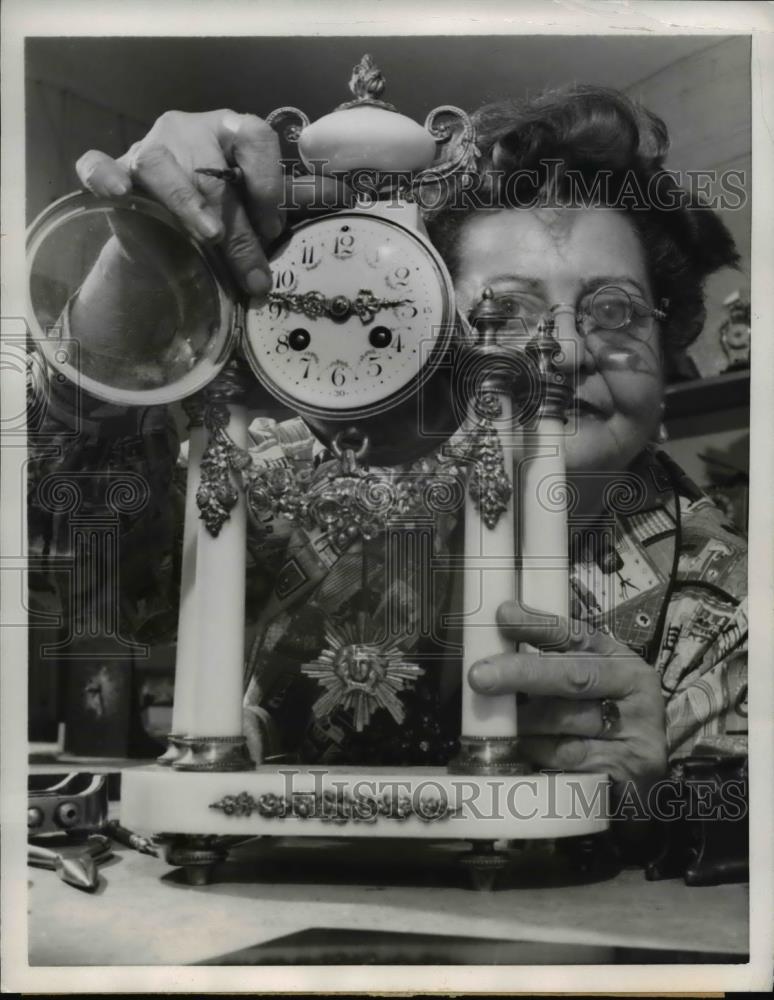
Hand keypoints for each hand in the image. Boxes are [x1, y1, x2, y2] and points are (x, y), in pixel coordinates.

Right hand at [76, 109, 349, 296]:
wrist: (163, 237)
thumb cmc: (215, 216)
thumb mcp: (250, 214)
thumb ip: (276, 219)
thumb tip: (314, 232)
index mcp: (229, 132)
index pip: (254, 137)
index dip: (267, 182)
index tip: (274, 227)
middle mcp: (188, 131)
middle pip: (212, 171)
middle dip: (236, 224)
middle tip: (253, 269)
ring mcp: (149, 150)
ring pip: (162, 165)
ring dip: (186, 200)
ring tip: (207, 233)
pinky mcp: (115, 173)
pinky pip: (100, 165)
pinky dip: (106, 176)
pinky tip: (119, 192)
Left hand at [468, 604, 667, 795]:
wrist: (646, 778)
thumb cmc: (605, 720)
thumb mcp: (591, 684)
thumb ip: (554, 663)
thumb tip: (498, 642)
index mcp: (622, 660)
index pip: (578, 636)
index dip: (539, 625)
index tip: (503, 616)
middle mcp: (635, 690)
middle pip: (573, 677)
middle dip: (522, 673)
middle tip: (480, 676)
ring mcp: (636, 730)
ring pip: (566, 720)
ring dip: (524, 720)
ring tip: (494, 719)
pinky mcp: (629, 767)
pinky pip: (570, 757)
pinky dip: (539, 751)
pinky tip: (522, 748)